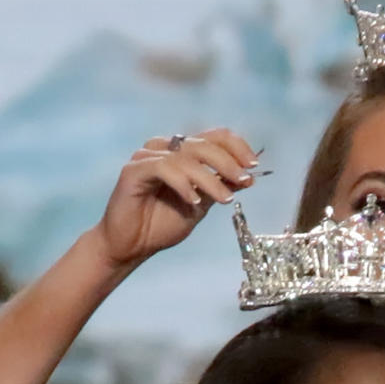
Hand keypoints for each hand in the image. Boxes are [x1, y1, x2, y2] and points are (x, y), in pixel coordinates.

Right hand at [94, 128, 258, 268]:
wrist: (131, 247)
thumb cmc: (160, 226)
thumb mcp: (200, 206)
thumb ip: (219, 188)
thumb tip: (249, 177)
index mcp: (182, 153)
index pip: (214, 136)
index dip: (236, 146)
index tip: (253, 165)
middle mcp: (165, 148)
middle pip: (203, 144)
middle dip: (228, 162)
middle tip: (244, 180)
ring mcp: (147, 156)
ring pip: (187, 158)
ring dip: (210, 179)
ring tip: (224, 199)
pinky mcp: (133, 170)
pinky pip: (164, 168)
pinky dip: (183, 183)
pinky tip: (194, 201)